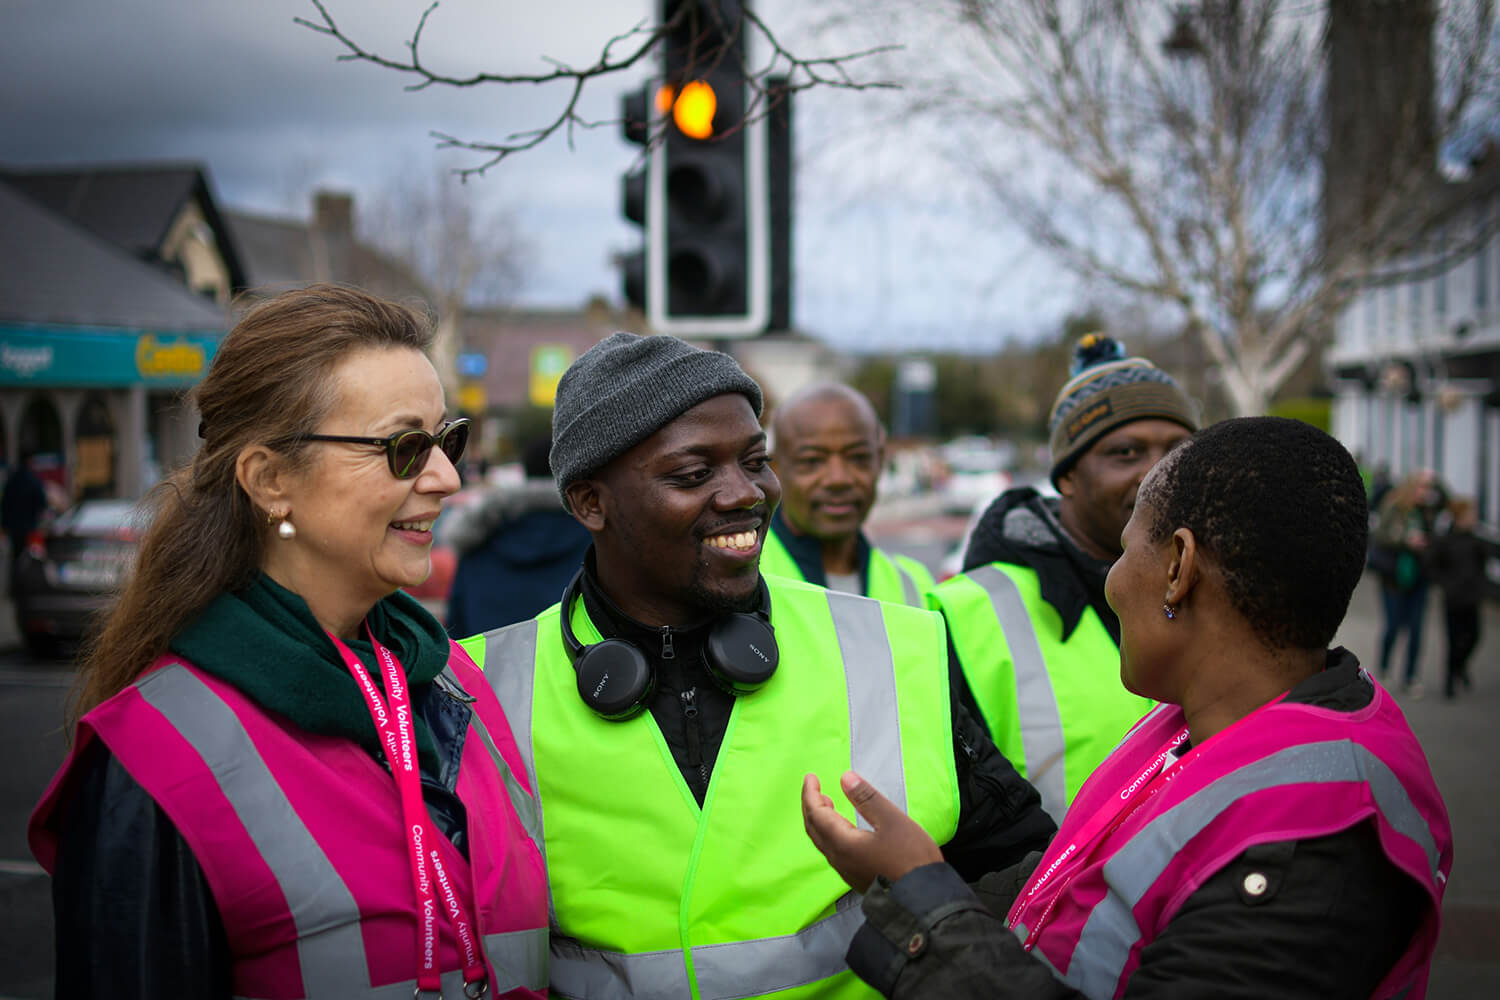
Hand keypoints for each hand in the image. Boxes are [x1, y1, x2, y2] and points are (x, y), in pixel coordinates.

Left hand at [801, 771, 942, 892]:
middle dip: (811, 806)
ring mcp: (847, 871)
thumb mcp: (892, 820)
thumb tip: (845, 778)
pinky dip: (829, 833)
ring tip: (826, 804)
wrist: (925, 900)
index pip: (816, 814)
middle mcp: (839, 859)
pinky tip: (842, 829)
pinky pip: (833, 851)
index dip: (810, 794)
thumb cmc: (912, 859)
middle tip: (814, 788)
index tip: (810, 778)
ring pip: (822, 841)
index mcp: (843, 843)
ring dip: (820, 820)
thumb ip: (866, 798)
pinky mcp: (856, 878)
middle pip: (814, 828)